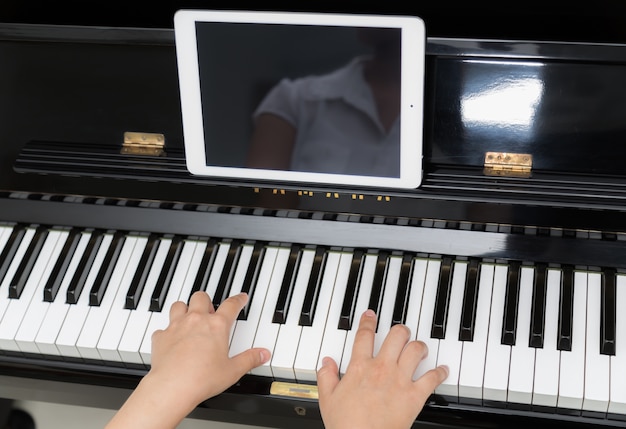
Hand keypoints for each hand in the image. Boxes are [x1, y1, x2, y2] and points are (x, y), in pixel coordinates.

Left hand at [106, 291, 270, 428]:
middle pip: (201, 297)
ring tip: (189, 316)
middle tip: (210, 310)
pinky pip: (162, 327)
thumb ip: (250, 359)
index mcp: (217, 326)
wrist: (172, 386)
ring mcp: (176, 326)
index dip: (238, 300)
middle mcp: (196, 320)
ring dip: (185, 308)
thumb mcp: (233, 371)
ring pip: (179, 305)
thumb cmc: (202, 378)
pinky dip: (167, 331)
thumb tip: (263, 354)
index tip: (240, 298)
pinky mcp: (161, 337)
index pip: (231, 305)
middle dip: (207, 301)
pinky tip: (170, 339)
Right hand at [317, 309, 447, 428]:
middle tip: (401, 332)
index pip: (364, 336)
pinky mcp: (414, 396)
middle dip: (401, 330)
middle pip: (397, 336)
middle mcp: (382, 369)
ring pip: (416, 350)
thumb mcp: (327, 399)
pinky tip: (442, 370)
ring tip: (420, 347)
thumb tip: (326, 362)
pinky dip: (440, 373)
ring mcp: (400, 380)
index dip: (368, 322)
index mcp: (360, 367)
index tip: (371, 316)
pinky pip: (432, 379)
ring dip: (420, 346)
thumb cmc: (346, 425)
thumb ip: (326, 377)